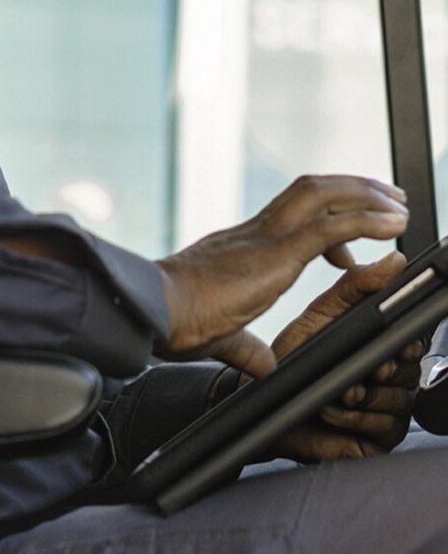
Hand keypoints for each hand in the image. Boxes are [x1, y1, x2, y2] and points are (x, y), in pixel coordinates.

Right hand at [155, 174, 407, 376]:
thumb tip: (262, 363)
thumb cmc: (174, 320)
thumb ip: (246, 347)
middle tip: (389, 198)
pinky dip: (367, 222)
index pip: (291, 214)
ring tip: (398, 207)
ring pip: (323, 194)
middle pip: (312, 190)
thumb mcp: (222, 336)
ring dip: (366, 195)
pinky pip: (331, 227)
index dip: (326, 218)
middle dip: (354, 189)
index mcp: (243, 245)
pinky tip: (391, 227)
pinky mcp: (276, 253)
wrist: (155, 309)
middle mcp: (256, 231)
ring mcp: (266, 236)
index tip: (349, 242)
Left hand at [269, 252, 423, 461]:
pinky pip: (382, 424)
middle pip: (408, 368)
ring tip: (334, 387)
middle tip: (354, 365)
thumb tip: (394, 262)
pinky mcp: (382, 435)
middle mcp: (393, 372)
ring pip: (396, 397)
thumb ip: (357, 285)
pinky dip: (353, 415)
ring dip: (359, 392)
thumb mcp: (323, 313)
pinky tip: (331, 408)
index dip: (406, 340)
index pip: (413, 337)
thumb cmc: (295, 356)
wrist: (269, 401)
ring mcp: (390, 405)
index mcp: (384, 340)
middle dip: (377, 367)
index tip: (395, 343)